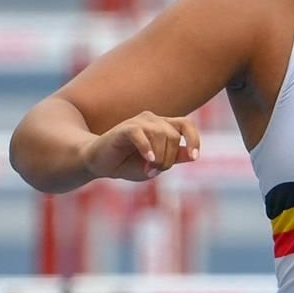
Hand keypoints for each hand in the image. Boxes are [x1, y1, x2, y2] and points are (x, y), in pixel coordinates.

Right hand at [84, 111, 201, 182]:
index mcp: (162, 127)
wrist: (99, 164)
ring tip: (147, 170)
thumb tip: (193, 155)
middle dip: (168, 158)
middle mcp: (152, 120)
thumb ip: (173, 159)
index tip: (194, 157)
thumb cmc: (127, 164)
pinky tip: (147, 160)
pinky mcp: (125, 128)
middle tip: (154, 172)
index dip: (193, 139)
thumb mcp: (155, 165)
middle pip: (173, 136)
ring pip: (160, 134)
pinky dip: (146, 148)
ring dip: (158, 157)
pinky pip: (141, 133)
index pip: (186, 124)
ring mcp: (138, 122)